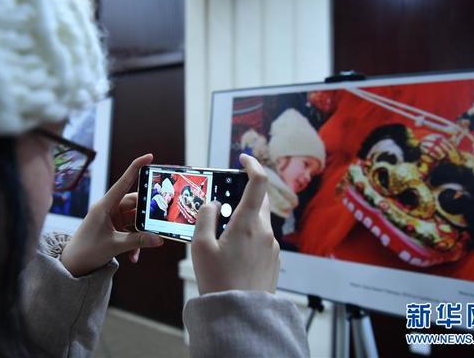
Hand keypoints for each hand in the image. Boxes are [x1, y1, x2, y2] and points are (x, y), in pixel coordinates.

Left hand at [61, 154, 163, 276]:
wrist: (73, 266)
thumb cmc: (87, 251)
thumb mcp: (114, 246)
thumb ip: (138, 241)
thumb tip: (159, 239)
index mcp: (104, 205)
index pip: (123, 182)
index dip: (136, 168)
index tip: (149, 157)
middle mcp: (109, 208)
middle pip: (135, 203)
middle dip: (147, 214)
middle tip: (161, 219)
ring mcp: (112, 218)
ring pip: (135, 219)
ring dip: (141, 233)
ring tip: (147, 244)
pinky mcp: (114, 228)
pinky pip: (131, 231)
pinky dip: (135, 242)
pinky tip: (133, 257)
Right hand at [191, 153, 279, 294]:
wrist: (241, 314)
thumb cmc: (219, 281)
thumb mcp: (200, 247)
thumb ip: (205, 218)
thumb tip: (213, 204)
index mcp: (248, 224)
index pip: (259, 182)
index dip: (253, 165)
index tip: (244, 158)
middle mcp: (265, 232)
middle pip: (258, 202)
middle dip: (243, 196)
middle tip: (223, 204)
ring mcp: (272, 247)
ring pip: (258, 222)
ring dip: (243, 221)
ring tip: (222, 237)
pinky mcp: (273, 260)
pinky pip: (261, 240)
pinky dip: (248, 237)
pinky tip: (232, 254)